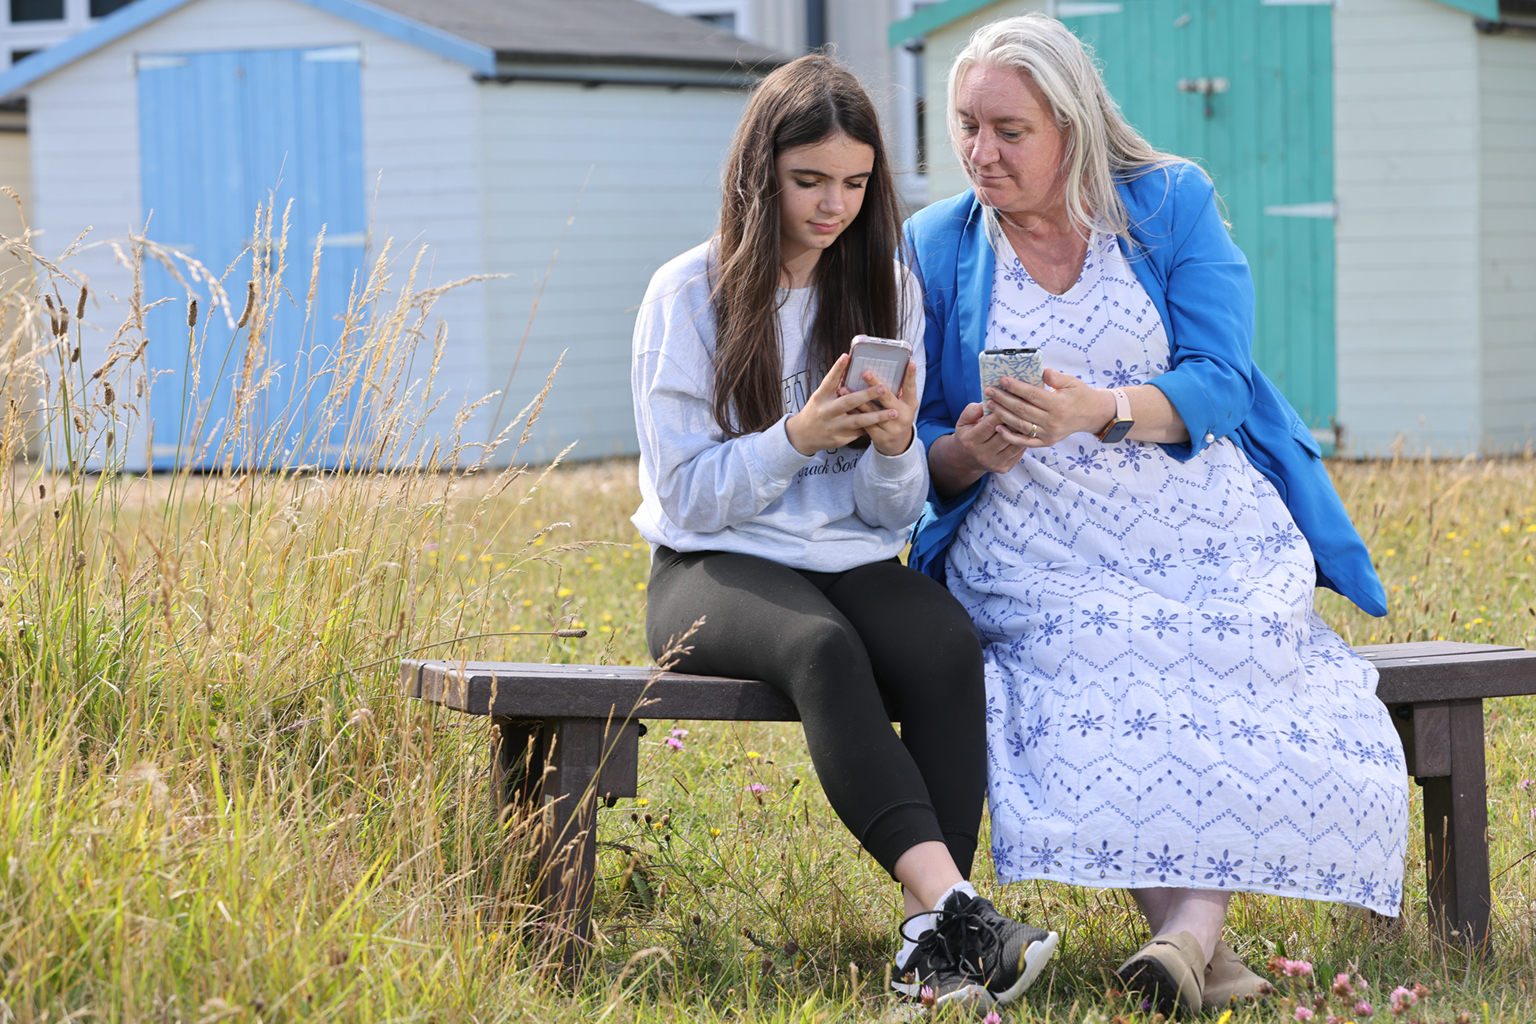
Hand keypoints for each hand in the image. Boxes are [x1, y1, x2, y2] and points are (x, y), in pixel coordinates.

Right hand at [785, 354, 905, 455]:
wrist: (804, 436)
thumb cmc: (817, 410)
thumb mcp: (821, 396)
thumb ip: (835, 385)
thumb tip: (850, 365)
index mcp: (820, 397)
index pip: (829, 381)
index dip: (837, 368)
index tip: (846, 356)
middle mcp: (827, 411)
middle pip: (848, 402)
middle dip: (866, 395)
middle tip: (883, 388)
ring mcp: (833, 426)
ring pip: (858, 421)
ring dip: (877, 416)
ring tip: (894, 413)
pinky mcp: (840, 439)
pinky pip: (859, 432)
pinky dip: (872, 427)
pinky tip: (885, 424)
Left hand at [839, 359, 917, 455]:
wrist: (897, 445)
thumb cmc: (898, 417)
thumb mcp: (904, 405)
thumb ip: (899, 391)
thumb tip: (891, 368)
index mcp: (910, 405)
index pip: (911, 388)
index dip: (911, 375)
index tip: (910, 362)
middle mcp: (903, 416)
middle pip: (888, 398)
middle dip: (875, 385)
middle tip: (865, 373)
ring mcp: (891, 428)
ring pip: (872, 411)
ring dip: (857, 399)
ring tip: (844, 388)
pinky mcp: (880, 436)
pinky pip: (864, 423)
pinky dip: (853, 413)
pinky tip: (843, 406)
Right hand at [948, 400, 1027, 473]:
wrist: (966, 459)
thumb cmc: (967, 434)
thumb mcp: (962, 421)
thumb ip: (972, 411)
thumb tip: (985, 403)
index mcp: (970, 441)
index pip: (989, 425)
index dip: (1001, 412)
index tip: (1010, 400)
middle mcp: (982, 455)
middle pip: (1004, 435)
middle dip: (1015, 420)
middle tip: (1024, 408)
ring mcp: (994, 463)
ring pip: (1014, 444)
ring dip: (1023, 431)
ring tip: (1028, 418)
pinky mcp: (1004, 468)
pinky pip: (1019, 452)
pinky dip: (1024, 440)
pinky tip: (1027, 431)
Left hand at [982, 366, 1115, 447]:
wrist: (1091, 414)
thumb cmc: (1079, 394)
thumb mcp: (1072, 381)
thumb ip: (1057, 377)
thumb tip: (1044, 371)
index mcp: (1059, 404)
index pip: (1032, 394)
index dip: (1016, 387)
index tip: (1002, 380)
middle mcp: (1053, 421)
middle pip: (1022, 410)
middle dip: (1003, 399)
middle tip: (989, 391)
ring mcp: (1049, 434)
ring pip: (1021, 425)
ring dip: (1002, 415)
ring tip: (990, 405)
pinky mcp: (1047, 442)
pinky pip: (1025, 441)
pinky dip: (1010, 436)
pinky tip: (998, 427)